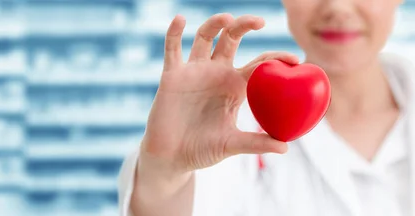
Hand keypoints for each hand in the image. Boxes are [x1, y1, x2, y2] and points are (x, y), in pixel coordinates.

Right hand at [140, 14, 298, 178]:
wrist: (171, 156)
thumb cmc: (202, 150)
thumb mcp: (231, 144)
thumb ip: (255, 143)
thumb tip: (285, 148)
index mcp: (235, 87)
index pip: (259, 64)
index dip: (276, 58)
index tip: (295, 59)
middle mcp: (216, 73)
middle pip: (232, 38)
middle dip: (245, 25)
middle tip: (260, 22)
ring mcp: (193, 71)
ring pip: (204, 36)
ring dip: (215, 23)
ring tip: (227, 19)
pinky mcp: (172, 75)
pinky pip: (172, 48)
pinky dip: (174, 32)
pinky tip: (180, 19)